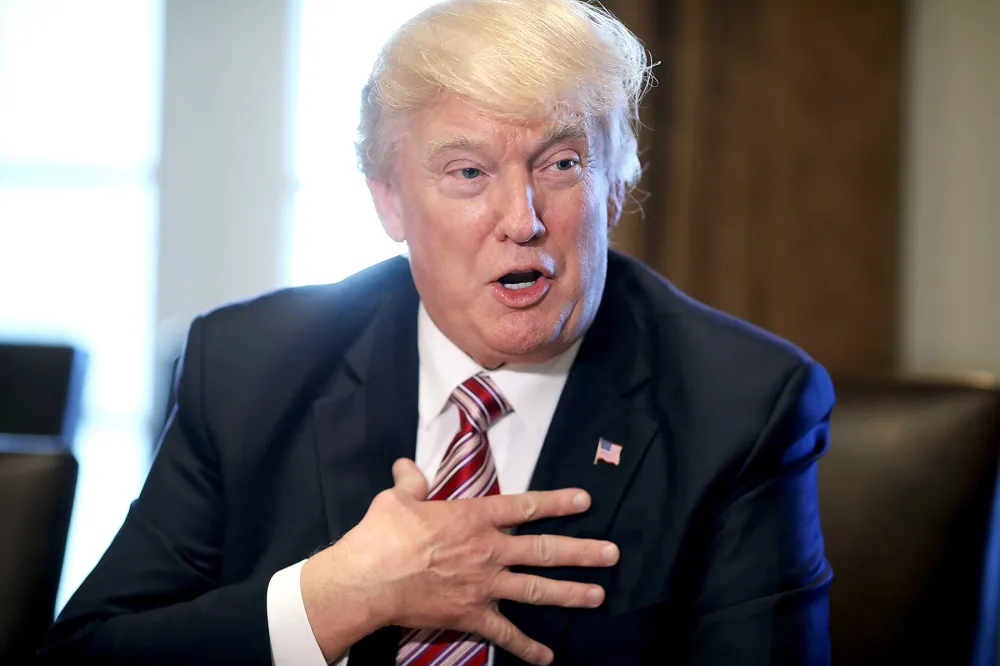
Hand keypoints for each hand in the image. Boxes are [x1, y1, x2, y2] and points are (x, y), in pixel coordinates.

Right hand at [302, 458, 618, 664]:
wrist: (367, 580)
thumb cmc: (382, 536)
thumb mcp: (397, 500)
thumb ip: (411, 482)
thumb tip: (408, 466)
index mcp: (474, 518)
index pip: (524, 507)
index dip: (557, 502)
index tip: (585, 500)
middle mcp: (489, 551)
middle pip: (545, 550)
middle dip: (582, 552)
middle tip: (612, 554)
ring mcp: (484, 586)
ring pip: (537, 590)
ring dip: (570, 594)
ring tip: (598, 596)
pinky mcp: (471, 615)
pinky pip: (505, 634)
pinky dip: (527, 648)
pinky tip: (547, 657)